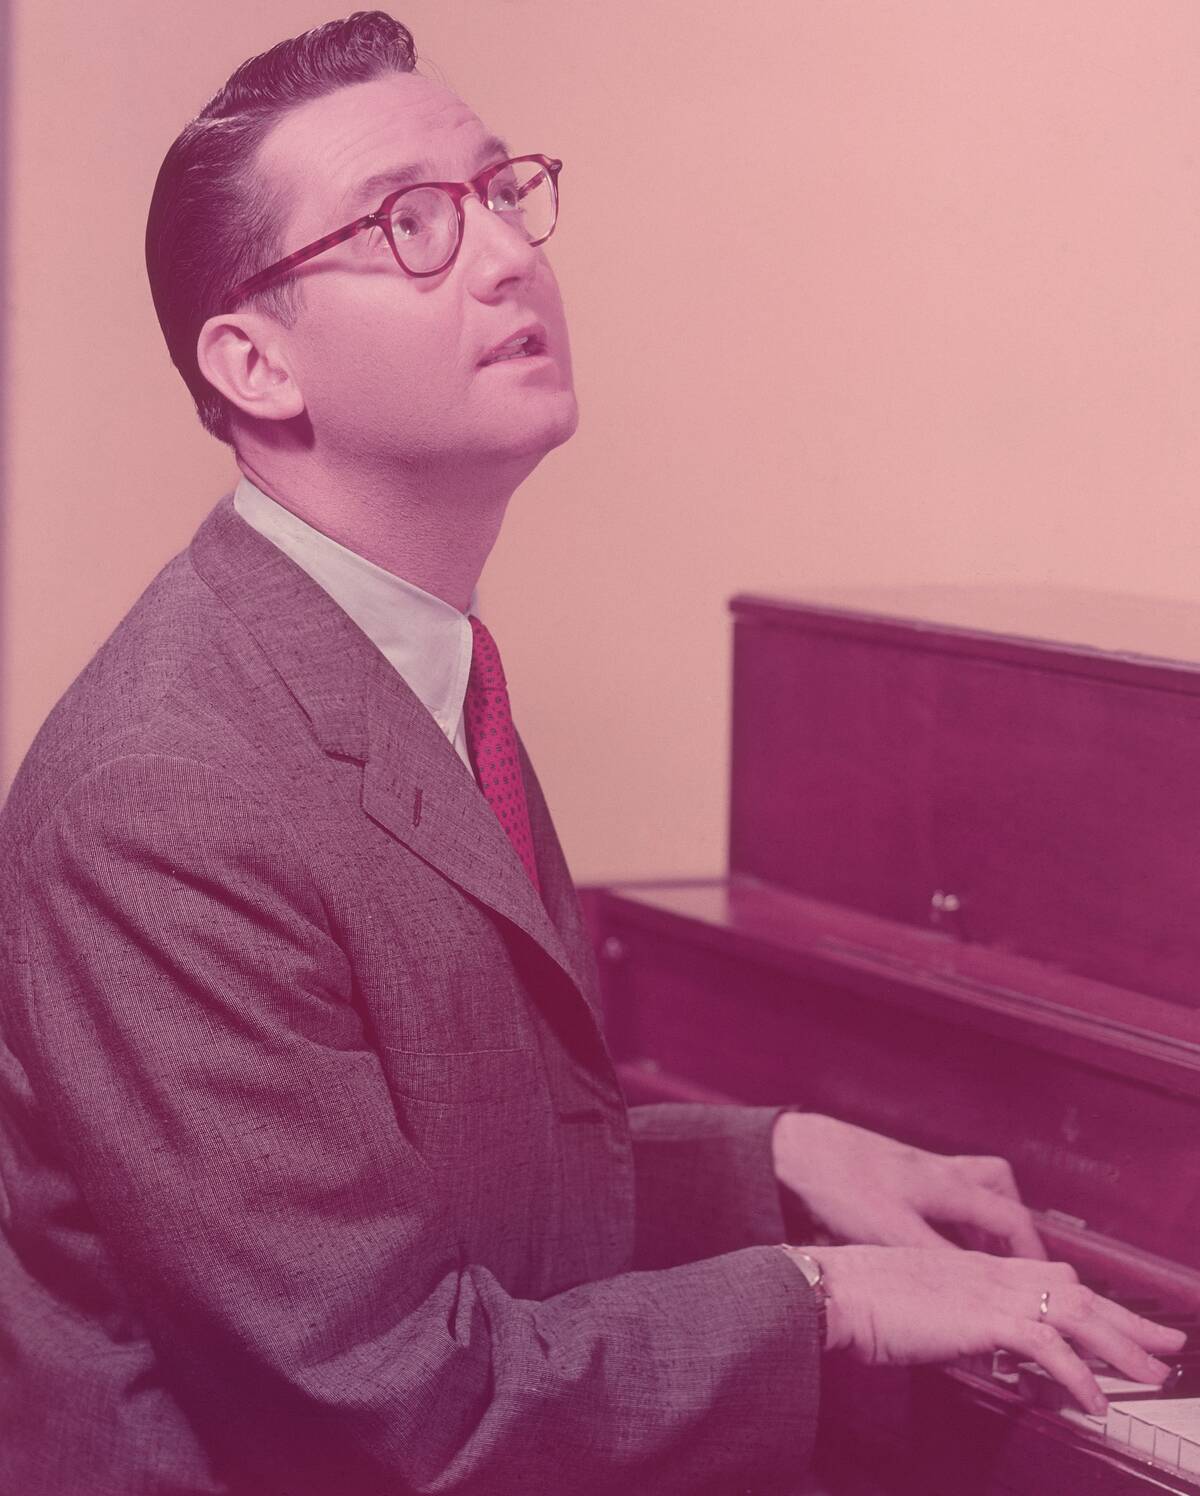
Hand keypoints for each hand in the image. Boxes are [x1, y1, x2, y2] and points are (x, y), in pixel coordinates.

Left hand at [772, 1112, 1044, 1255]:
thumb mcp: (891, 1231)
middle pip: (1001, 1193)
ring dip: (985, 1219)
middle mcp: (942, 1172)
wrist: (798, 1151)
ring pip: (975, 1187)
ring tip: (982, 1255)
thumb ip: (938, 1256)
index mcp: (948, 1186)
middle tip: (1018, 1263)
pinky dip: (953, 1216)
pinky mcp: (900, 1175)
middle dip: (1016, 1230)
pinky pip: (946, 1193)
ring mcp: (921, 1170)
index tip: (1041, 1281)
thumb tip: (978, 1285)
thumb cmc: (839, 1183)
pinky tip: (938, 1241)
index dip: (1033, 1253)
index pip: (1012, 1219)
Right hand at [794, 1245, 1187, 1414]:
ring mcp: (989, 1291)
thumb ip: (953, 1318)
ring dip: (1121, 1345)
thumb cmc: (860, 1300)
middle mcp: (990, 1273)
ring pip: (1076, 1313)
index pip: (1051, 1278)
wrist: (835, 1289)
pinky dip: (1079, 1375)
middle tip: (1166, 1344)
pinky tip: (1094, 1400)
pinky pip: (1048, 1348)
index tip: (1119, 1319)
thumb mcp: (918, 1305)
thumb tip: (973, 1344)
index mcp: (976, 1268)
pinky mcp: (983, 1318)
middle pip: (1076, 1291)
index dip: (1092, 1299)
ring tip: (1154, 1372)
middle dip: (1127, 1320)